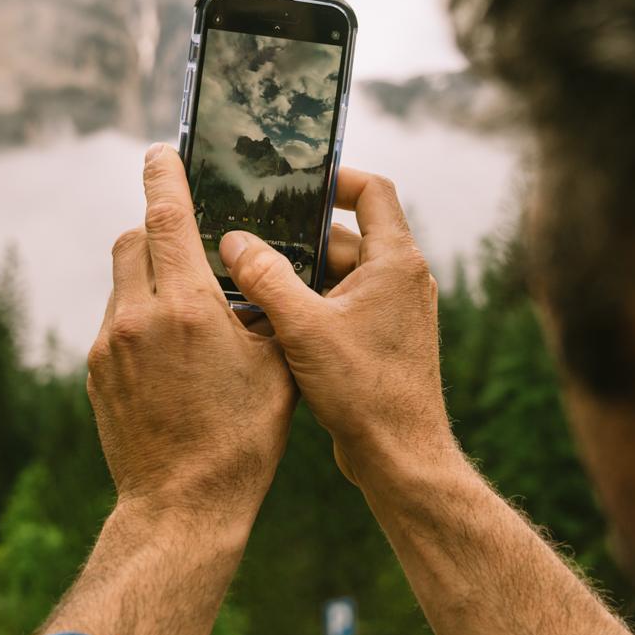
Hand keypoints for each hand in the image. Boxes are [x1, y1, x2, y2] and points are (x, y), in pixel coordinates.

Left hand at [86, 144, 296, 527]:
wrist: (182, 506)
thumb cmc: (243, 439)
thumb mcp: (275, 366)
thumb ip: (266, 310)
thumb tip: (263, 275)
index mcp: (188, 308)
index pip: (167, 218)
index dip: (164, 176)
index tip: (161, 151)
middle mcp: (139, 317)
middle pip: (135, 240)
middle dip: (160, 229)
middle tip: (192, 240)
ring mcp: (110, 345)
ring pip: (122, 280)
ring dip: (150, 275)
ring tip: (189, 306)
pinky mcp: (97, 371)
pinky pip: (117, 321)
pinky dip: (142, 316)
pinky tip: (173, 351)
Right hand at [218, 168, 453, 485]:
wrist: (400, 456)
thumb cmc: (364, 392)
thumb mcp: (304, 328)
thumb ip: (266, 279)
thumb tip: (234, 240)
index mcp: (395, 261)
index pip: (372, 191)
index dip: (336, 177)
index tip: (295, 182)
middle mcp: (400, 279)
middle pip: (343, 236)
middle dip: (296, 239)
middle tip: (247, 237)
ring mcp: (392, 310)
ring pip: (336, 274)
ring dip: (297, 276)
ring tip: (246, 278)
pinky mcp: (379, 338)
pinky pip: (339, 304)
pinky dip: (308, 305)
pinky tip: (266, 318)